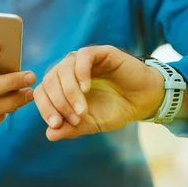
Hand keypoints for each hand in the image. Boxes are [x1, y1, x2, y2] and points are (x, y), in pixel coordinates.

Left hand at [33, 45, 164, 140]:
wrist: (144, 101)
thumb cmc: (116, 109)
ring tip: (82, 110)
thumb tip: (49, 134)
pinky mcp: (100, 52)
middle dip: (59, 102)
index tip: (56, 124)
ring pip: (63, 68)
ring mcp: (83, 59)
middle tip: (74, 119)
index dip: (45, 108)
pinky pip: (82, 56)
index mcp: (63, 85)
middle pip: (49, 80)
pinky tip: (87, 88)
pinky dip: (80, 73)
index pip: (42, 91)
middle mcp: (70, 70)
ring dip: (69, 92)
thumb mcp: (91, 124)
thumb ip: (71, 128)